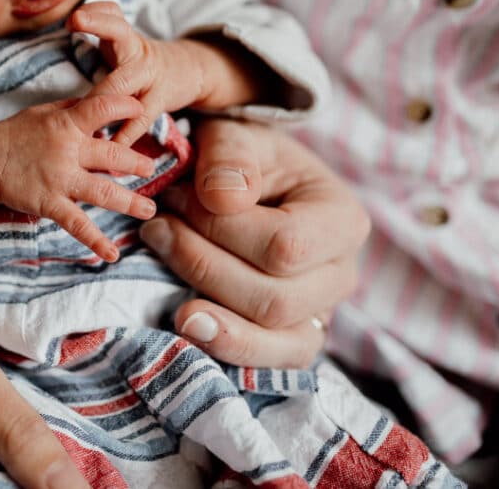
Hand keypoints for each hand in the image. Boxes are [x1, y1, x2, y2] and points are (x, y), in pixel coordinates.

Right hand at [0, 94, 157, 260]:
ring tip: (149, 210)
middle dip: (136, 162)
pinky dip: (95, 241)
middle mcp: (67, 151)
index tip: (141, 110)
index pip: (102, 108)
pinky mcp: (50, 203)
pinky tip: (112, 254)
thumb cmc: (16, 133)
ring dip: (130, 202)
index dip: (125, 107)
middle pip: (112, 155)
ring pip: (103, 192)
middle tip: (152, 168)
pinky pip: (77, 224)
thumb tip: (105, 103)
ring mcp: (60, 180)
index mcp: (67, 123)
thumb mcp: (46, 112)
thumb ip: (76, 109)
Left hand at [72, 1, 272, 145]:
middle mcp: (137, 50)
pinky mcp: (158, 100)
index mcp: (125, 35)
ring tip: (85, 106)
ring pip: (125, 80)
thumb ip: (101, 30)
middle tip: (75, 20)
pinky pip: (140, 118)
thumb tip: (70, 21)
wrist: (188, 71)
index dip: (93, 9)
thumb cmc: (139, 59)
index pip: (111, 11)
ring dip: (105, 94)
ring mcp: (149, 76)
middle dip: (97, 24)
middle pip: (119, 30)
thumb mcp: (123, 40)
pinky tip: (111, 145)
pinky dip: (125, 133)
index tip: (72, 13)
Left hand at [138, 119, 368, 367]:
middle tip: (155, 228)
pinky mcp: (288, 338)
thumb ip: (230, 156)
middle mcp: (341, 274)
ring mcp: (318, 312)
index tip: (174, 196)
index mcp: (343, 220)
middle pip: (275, 299)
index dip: (220, 229)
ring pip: (271, 337)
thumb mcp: (235, 136)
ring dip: (207, 312)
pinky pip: (265, 362)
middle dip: (202, 265)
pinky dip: (223, 347)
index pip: (284, 246)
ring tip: (162, 276)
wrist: (246, 182)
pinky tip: (185, 326)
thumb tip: (222, 201)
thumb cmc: (241, 159)